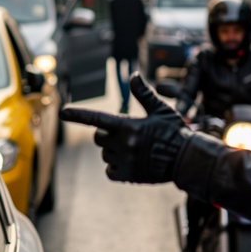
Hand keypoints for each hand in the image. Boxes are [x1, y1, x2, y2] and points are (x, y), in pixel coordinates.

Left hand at [60, 72, 191, 182]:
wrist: (188, 161)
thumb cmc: (175, 133)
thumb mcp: (161, 110)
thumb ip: (144, 94)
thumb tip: (134, 75)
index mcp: (129, 126)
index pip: (98, 119)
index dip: (78, 115)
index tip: (62, 112)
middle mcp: (124, 144)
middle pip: (99, 137)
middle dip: (107, 135)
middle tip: (126, 135)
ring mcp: (126, 161)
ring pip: (105, 155)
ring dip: (114, 152)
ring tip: (135, 150)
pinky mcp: (129, 176)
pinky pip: (110, 171)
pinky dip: (116, 168)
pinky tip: (131, 163)